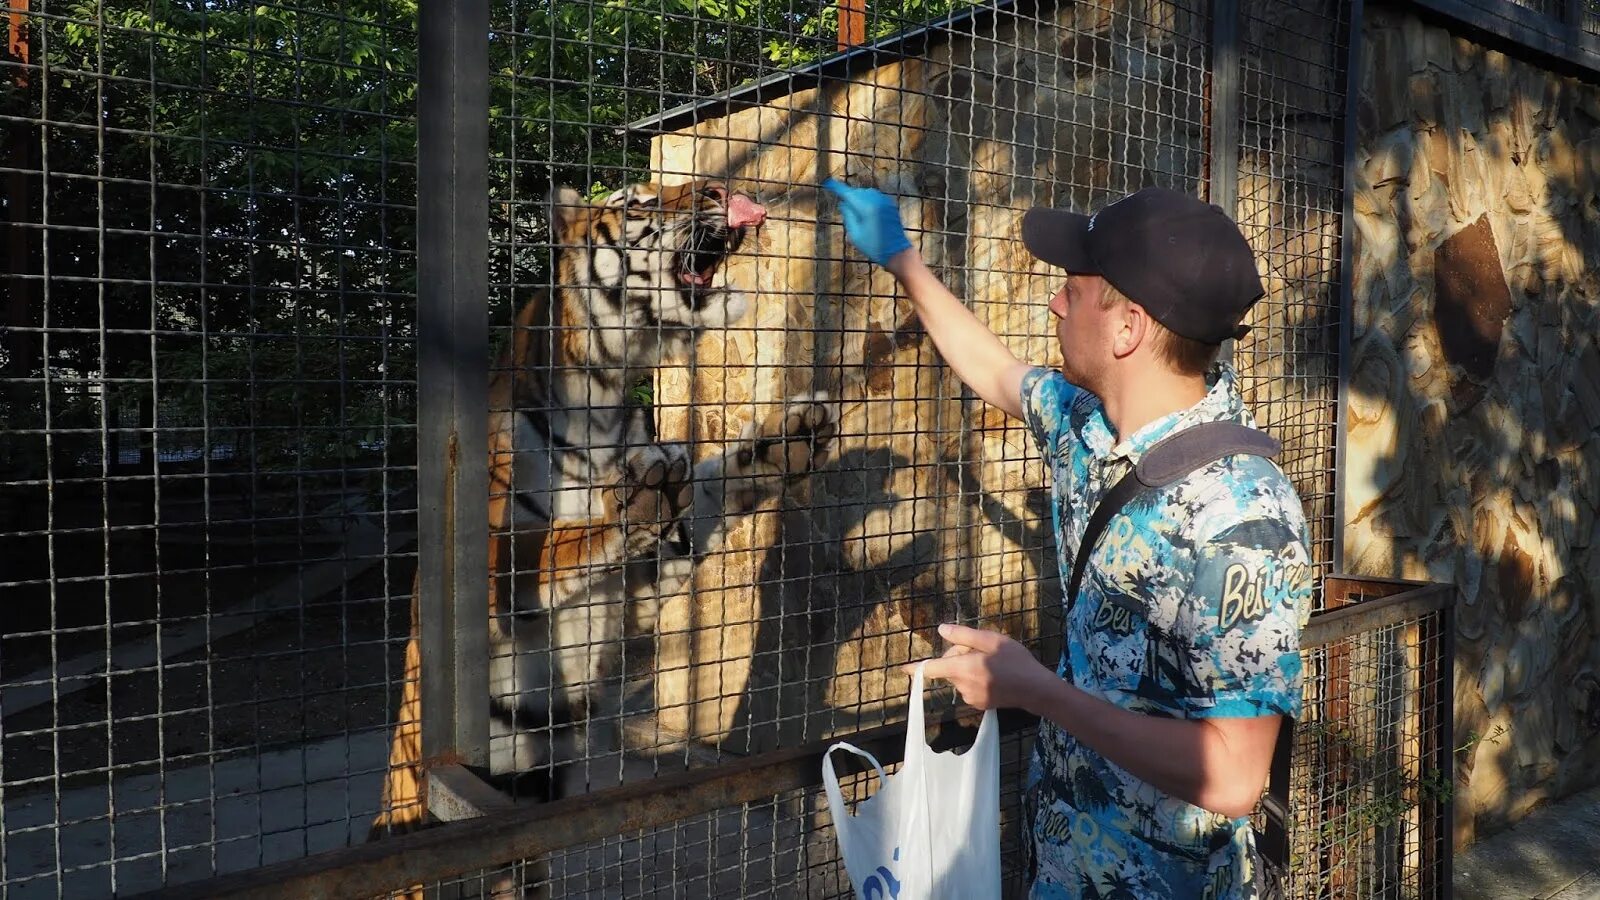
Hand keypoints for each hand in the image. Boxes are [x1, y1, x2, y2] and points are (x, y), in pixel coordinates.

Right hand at [822, 178, 913, 267]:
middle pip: (857, 192)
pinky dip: (867, 199)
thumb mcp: (855, 234)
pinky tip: (866, 211)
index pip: (848, 193)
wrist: (897, 252)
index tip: (828, 183)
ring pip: (866, 192)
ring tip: (855, 210)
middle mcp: (876, 201)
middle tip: (842, 204)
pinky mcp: (890, 205)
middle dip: (849, 195)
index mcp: (866, 208)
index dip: (837, 188)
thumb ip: (848, 216)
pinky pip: (875, 196)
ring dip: (858, 197)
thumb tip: (843, 203)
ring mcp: (885, 201)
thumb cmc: (873, 246)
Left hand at [904, 623, 1056, 712]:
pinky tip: (994, 674)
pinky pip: (968, 686)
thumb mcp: (991, 640)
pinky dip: (975, 678)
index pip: (932, 669)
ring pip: (959, 677)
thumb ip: (963, 636)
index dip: (917, 667)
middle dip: (959, 656)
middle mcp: (962, 686)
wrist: (1036, 689)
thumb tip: (940, 630)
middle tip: (982, 649)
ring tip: (992, 662)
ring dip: (968, 667)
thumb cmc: (1015, 661)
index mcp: (963, 669)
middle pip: (949, 668)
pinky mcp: (979, 704)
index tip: (903, 669)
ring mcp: (970, 697)